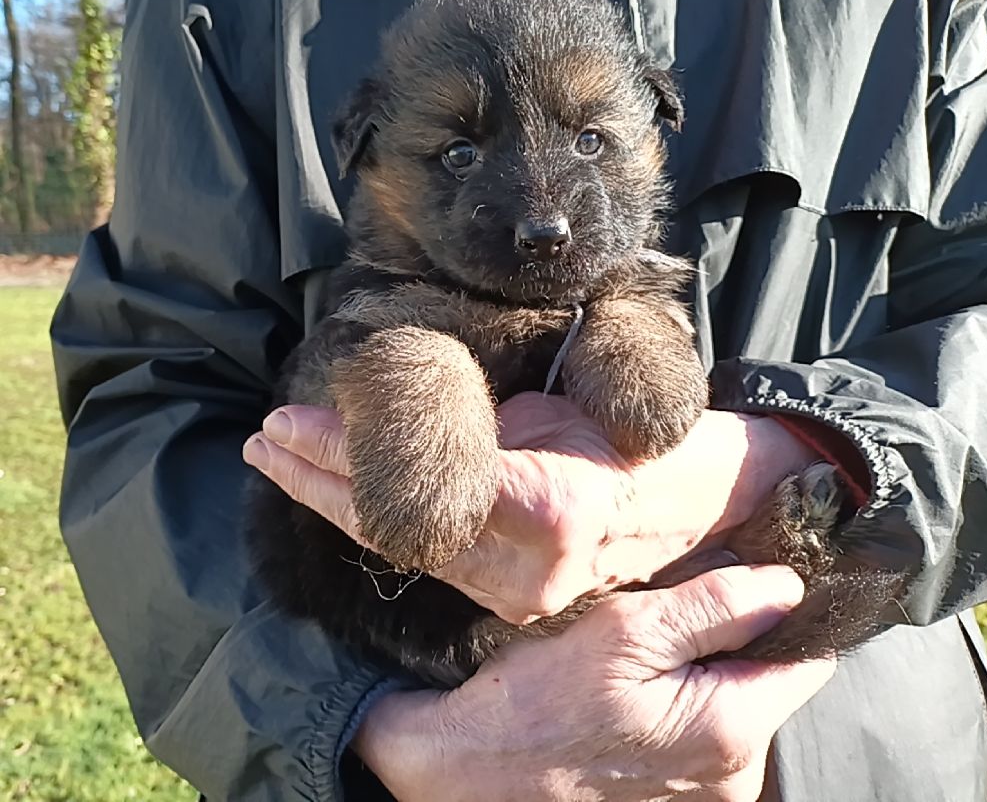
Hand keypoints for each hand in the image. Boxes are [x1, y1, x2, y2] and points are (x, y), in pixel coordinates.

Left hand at [243, 393, 817, 622]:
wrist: (707, 506)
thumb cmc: (653, 438)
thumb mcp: (588, 397)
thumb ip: (502, 420)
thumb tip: (424, 422)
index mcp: (551, 507)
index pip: (423, 482)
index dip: (348, 456)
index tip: (291, 420)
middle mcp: (528, 569)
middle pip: (396, 526)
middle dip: (319, 482)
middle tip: (263, 441)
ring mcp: (518, 596)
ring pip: (405, 549)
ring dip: (337, 504)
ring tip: (282, 462)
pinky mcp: (510, 603)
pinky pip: (431, 560)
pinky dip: (379, 525)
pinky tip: (337, 496)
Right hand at [353, 565, 835, 800]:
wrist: (473, 767)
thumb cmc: (540, 698)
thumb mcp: (626, 630)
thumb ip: (716, 607)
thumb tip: (788, 587)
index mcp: (731, 729)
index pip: (810, 657)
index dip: (784, 608)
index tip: (746, 580)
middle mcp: (735, 777)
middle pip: (771, 681)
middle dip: (736, 638)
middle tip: (671, 610)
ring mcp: (708, 795)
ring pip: (737, 704)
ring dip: (706, 668)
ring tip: (643, 651)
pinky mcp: (678, 799)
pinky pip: (706, 732)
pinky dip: (683, 700)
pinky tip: (633, 686)